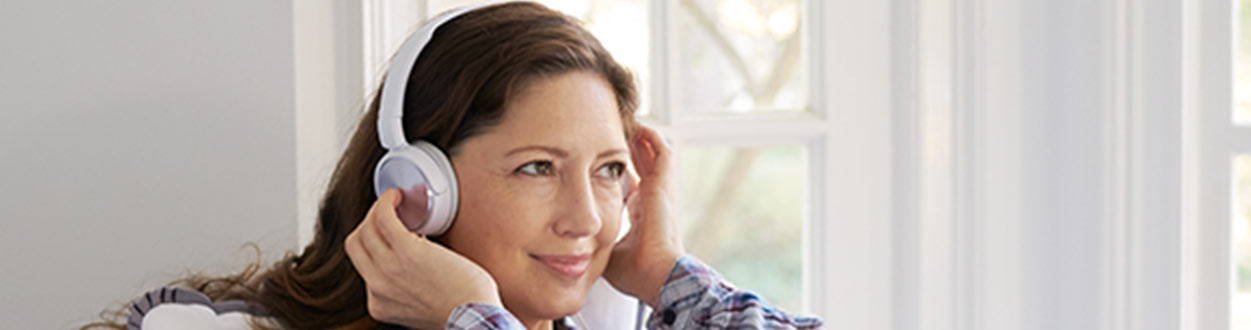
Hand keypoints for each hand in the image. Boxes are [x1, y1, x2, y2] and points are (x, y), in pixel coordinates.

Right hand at [344, 188, 501, 327]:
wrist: (474, 319)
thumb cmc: (462, 312)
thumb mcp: (422, 309)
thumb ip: (409, 292)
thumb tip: (418, 270)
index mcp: (380, 303)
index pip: (366, 268)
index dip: (377, 247)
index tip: (390, 236)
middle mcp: (377, 287)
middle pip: (356, 245)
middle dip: (368, 224)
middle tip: (386, 214)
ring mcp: (388, 268)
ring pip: (366, 229)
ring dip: (377, 209)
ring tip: (394, 201)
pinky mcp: (406, 250)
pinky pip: (383, 217)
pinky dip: (387, 201)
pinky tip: (397, 196)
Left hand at [603, 125, 684, 307]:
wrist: (656, 272)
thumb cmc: (635, 270)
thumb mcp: (606, 249)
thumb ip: (593, 237)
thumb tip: (569, 235)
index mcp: (642, 215)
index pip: (631, 185)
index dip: (619, 172)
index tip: (604, 161)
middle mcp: (653, 199)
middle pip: (642, 165)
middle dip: (628, 150)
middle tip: (612, 132)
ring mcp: (661, 190)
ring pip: (652, 153)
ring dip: (638, 138)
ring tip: (622, 121)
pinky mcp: (664, 183)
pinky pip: (661, 149)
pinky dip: (650, 136)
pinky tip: (636, 124)